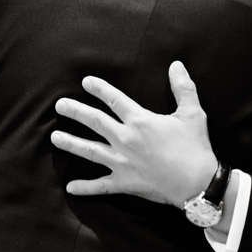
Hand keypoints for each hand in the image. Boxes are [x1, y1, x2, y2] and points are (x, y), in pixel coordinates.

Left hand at [51, 61, 217, 206]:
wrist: (197, 182)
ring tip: (55, 137)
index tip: (86, 82)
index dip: (99, 89)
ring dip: (71, 143)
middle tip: (59, 105)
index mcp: (140, 120)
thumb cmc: (195, 147)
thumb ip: (182, 87)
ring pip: (90, 151)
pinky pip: (100, 185)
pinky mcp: (125, 182)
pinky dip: (85, 187)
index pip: (114, 100)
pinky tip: (70, 187)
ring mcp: (122, 162)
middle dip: (75, 112)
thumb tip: (176, 65)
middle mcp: (125, 139)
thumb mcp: (192, 113)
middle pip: (94, 122)